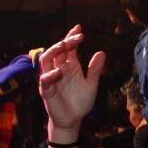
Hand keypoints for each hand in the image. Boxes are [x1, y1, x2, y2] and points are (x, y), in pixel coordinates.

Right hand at [38, 25, 104, 139]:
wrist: (73, 120)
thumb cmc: (80, 101)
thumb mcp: (92, 84)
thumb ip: (95, 69)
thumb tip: (102, 52)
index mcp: (70, 66)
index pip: (68, 48)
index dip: (71, 37)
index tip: (79, 28)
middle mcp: (59, 69)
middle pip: (57, 50)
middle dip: (65, 41)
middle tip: (76, 36)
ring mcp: (51, 78)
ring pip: (46, 60)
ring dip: (54, 51)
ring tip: (64, 45)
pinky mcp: (46, 90)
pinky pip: (44, 80)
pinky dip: (51, 75)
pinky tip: (59, 71)